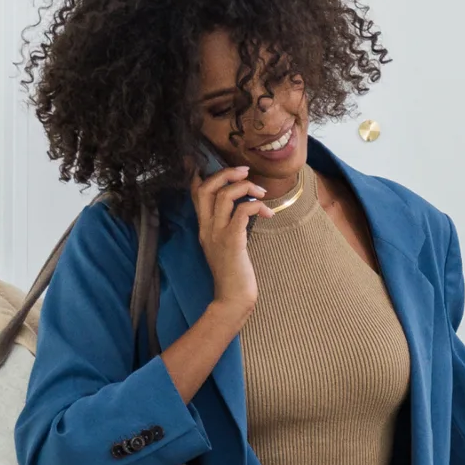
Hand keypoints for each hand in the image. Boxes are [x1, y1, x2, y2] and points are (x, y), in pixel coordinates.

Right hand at [190, 159, 268, 319]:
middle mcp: (207, 228)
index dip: (205, 174)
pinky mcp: (232, 242)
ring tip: (261, 193)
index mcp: (204, 227)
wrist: (233, 299)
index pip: (196, 193)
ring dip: (245, 188)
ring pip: (224, 196)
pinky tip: (268, 213)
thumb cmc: (234, 274)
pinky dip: (256, 206)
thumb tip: (243, 208)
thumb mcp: (227, 246)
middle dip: (226, 173)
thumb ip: (229, 226)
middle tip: (245, 172)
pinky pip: (241, 213)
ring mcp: (217, 235)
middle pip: (207, 188)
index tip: (223, 165)